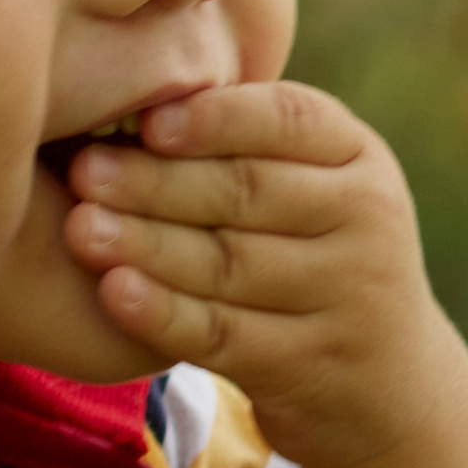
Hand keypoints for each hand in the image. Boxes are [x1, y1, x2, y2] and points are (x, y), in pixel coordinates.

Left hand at [63, 79, 449, 467]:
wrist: (388, 383)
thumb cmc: (313, 256)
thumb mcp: (315, 188)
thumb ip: (247, 143)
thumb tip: (130, 84)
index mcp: (358, 159)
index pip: (290, 121)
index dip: (217, 119)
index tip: (147, 120)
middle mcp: (366, 222)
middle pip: (249, 193)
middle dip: (158, 181)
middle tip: (82, 170)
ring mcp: (345, 298)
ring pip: (229, 265)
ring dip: (147, 244)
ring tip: (79, 228)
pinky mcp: (309, 366)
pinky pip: (224, 334)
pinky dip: (164, 313)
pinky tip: (114, 292)